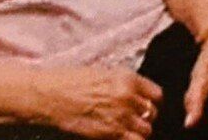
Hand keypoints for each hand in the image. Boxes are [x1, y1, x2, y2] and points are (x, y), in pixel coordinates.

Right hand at [37, 65, 163, 139]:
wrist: (50, 95)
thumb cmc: (70, 82)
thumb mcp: (103, 74)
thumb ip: (124, 85)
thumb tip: (138, 96)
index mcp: (127, 78)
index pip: (157, 94)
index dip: (152, 102)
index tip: (146, 106)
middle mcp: (128, 96)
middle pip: (153, 114)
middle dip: (145, 118)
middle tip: (133, 120)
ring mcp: (120, 116)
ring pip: (146, 131)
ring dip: (138, 132)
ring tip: (126, 131)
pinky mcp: (110, 133)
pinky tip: (120, 137)